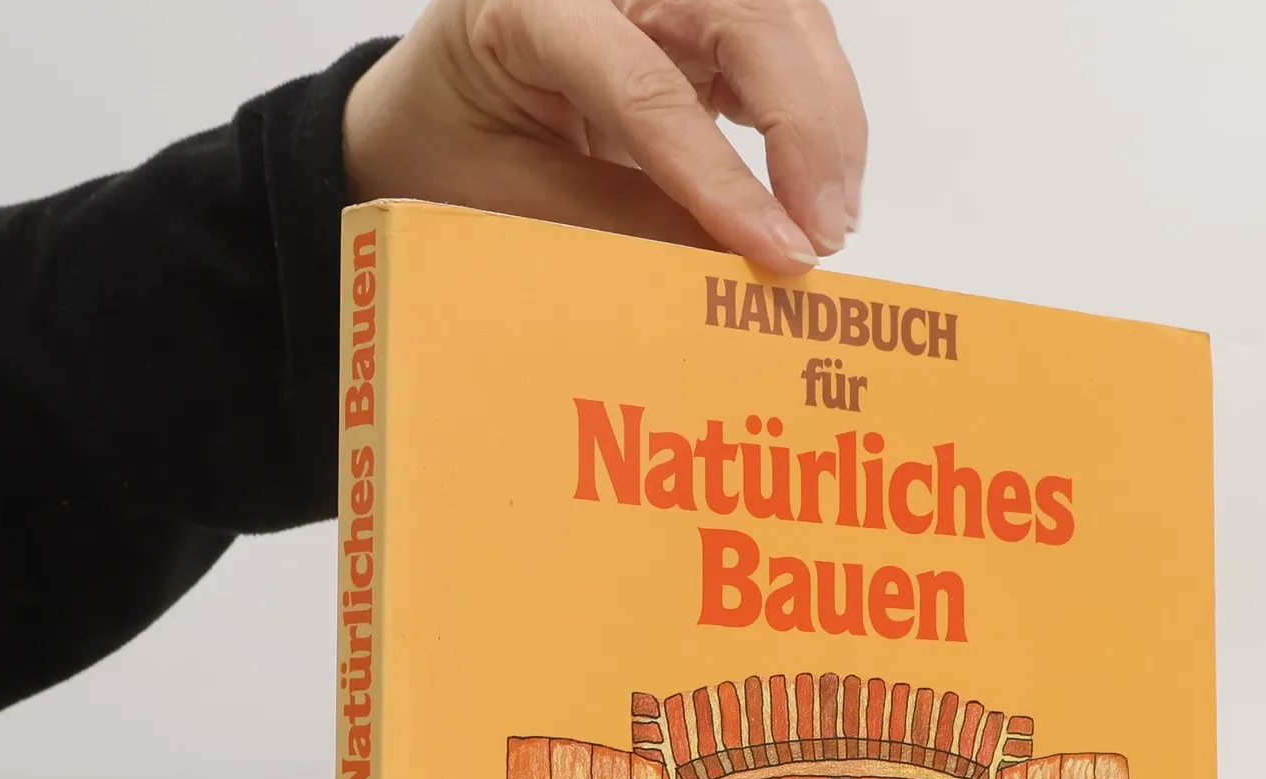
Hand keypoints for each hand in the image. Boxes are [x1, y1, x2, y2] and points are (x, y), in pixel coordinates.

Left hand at [343, 0, 864, 274]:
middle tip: (824, 233)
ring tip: (830, 218)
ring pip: (782, 18)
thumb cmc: (453, 146)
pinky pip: (782, 38)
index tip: (776, 248)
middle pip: (746, 15)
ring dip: (824, 118)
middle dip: (805, 126)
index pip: (646, 84)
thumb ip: (613, 224)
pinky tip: (818, 183)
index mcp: (529, 3)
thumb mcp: (509, 200)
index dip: (721, 173)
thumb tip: (726, 266)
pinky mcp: (698, 8)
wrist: (435, 107)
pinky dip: (813, 111)